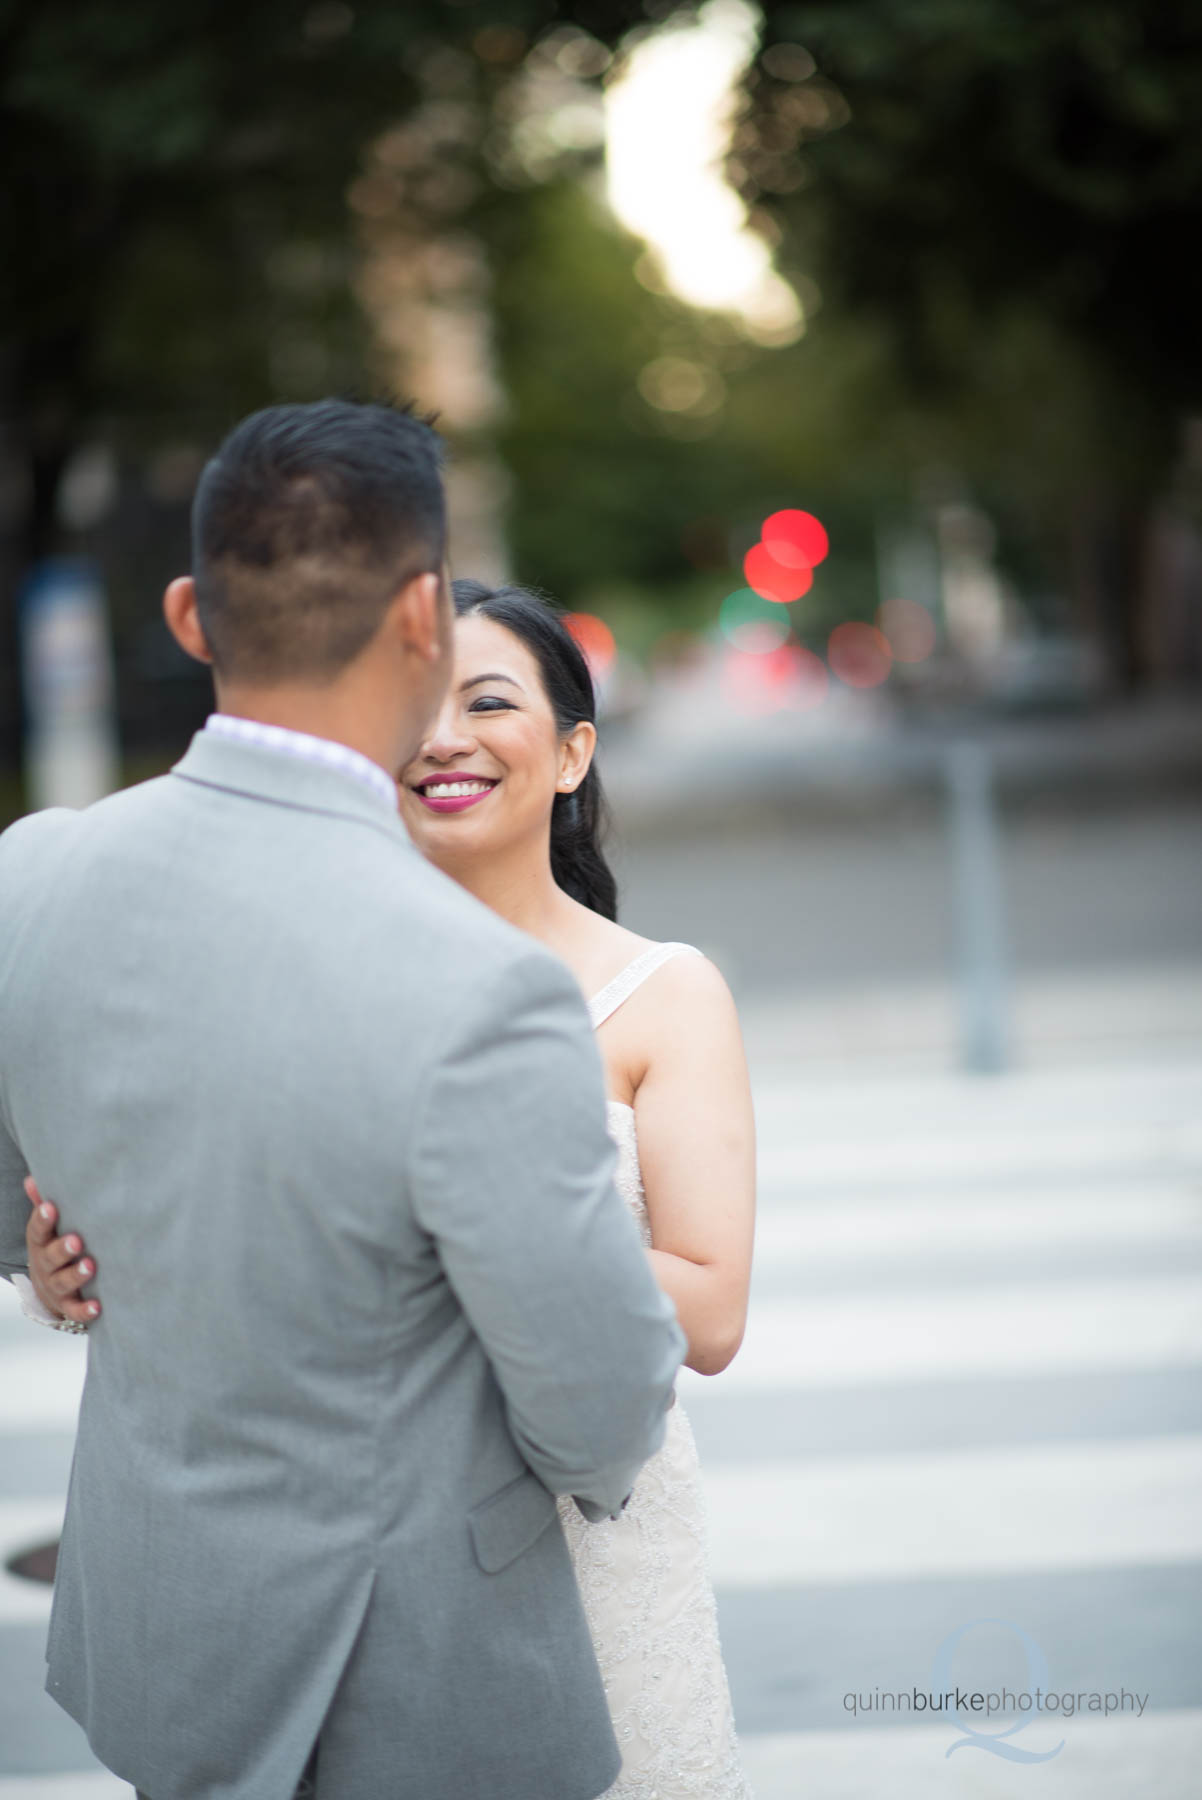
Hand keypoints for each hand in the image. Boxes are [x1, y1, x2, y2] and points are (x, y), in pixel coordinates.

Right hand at [24, 1178, 100, 1324]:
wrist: (48, 1290)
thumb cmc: (54, 1247)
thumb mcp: (47, 1227)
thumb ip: (43, 1204)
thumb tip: (33, 1178)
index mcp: (41, 1243)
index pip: (37, 1231)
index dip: (42, 1220)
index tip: (51, 1207)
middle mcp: (45, 1265)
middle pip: (49, 1258)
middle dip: (62, 1249)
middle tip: (76, 1240)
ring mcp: (55, 1286)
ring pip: (62, 1283)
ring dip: (75, 1275)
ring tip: (90, 1266)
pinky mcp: (67, 1305)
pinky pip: (74, 1310)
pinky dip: (84, 1310)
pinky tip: (98, 1306)